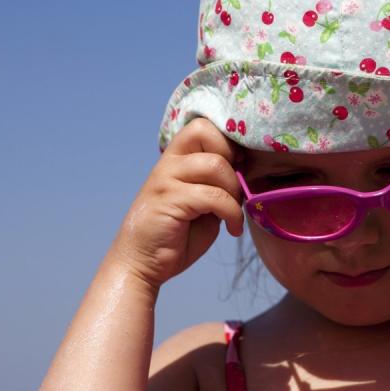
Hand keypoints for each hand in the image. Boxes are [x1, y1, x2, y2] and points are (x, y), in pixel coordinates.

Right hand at [107, 118, 244, 288]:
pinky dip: (231, 214)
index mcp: (176, 158)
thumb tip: (246, 171)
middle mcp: (168, 163)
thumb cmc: (177, 235)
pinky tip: (232, 230)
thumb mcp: (204, 203)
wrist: (143, 264)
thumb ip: (219, 183)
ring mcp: (166, 179)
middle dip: (231, 159)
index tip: (240, 169)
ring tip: (233, 213)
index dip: (227, 142)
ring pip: (214, 165)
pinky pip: (213, 196)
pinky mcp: (169, 200)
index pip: (202, 126)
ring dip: (234, 190)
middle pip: (206, 132)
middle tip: (235, 188)